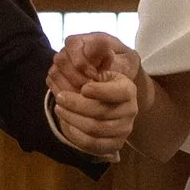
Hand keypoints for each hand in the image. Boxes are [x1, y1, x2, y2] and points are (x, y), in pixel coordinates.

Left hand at [50, 31, 140, 159]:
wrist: (111, 105)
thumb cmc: (100, 81)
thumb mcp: (100, 67)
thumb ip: (95, 57)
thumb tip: (88, 45)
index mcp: (128, 89)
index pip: (118, 92)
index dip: (100, 91)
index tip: (83, 87)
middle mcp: (130, 110)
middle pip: (101, 112)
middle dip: (76, 104)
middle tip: (59, 97)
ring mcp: (123, 129)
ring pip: (94, 128)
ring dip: (72, 118)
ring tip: (59, 107)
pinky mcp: (113, 144)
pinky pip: (92, 144)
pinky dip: (76, 134)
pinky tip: (66, 121)